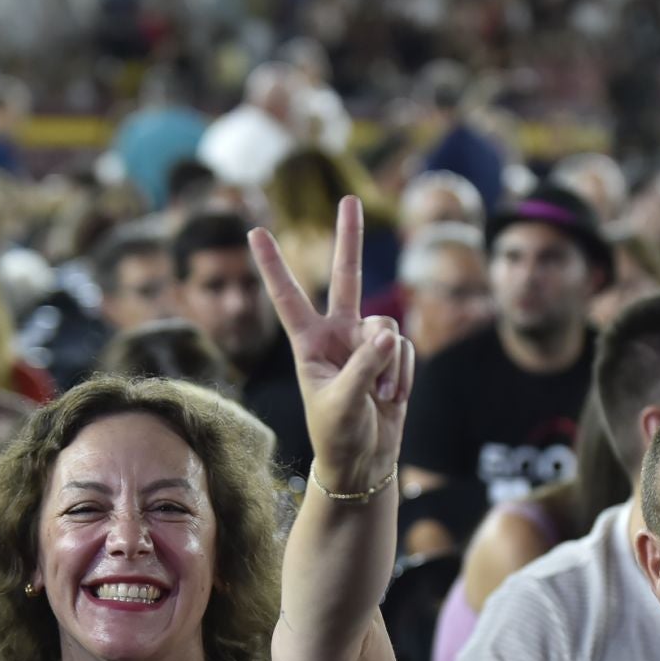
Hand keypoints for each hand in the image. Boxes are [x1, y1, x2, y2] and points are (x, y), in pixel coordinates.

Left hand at [249, 196, 413, 488]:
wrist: (363, 462)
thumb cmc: (338, 435)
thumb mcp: (342, 403)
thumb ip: (364, 365)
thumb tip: (389, 332)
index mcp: (308, 343)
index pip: (287, 297)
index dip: (273, 264)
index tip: (254, 230)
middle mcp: (337, 334)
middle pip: (347, 276)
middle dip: (349, 238)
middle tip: (349, 198)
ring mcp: (366, 343)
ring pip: (387, 325)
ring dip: (387, 363)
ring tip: (377, 395)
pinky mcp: (392, 357)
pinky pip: (405, 348)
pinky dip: (402, 375)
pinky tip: (391, 398)